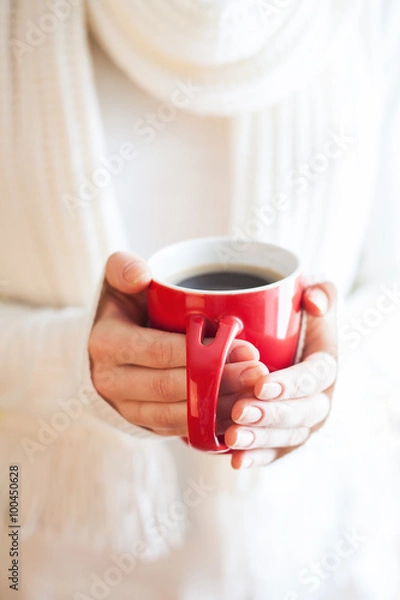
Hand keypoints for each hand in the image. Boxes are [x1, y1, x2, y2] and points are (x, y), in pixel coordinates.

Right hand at [89, 252, 266, 436]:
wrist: (109, 346)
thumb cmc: (124, 307)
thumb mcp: (118, 282)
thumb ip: (124, 268)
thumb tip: (141, 275)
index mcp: (106, 344)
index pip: (157, 351)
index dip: (200, 350)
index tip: (241, 343)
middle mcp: (111, 381)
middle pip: (170, 387)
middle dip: (218, 381)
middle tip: (257, 371)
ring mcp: (127, 407)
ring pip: (176, 415)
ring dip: (219, 407)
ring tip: (255, 392)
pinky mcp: (144, 423)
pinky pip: (178, 429)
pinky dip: (210, 423)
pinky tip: (241, 411)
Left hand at [225, 283, 337, 468]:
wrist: (271, 344)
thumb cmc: (290, 319)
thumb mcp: (308, 297)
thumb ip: (319, 292)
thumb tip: (313, 300)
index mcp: (324, 366)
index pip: (316, 377)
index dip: (291, 383)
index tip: (261, 384)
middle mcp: (318, 399)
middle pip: (302, 413)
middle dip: (271, 415)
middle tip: (239, 410)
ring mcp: (300, 422)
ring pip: (286, 437)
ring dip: (260, 439)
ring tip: (232, 436)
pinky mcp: (282, 439)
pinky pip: (273, 454)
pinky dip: (257, 458)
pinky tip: (236, 461)